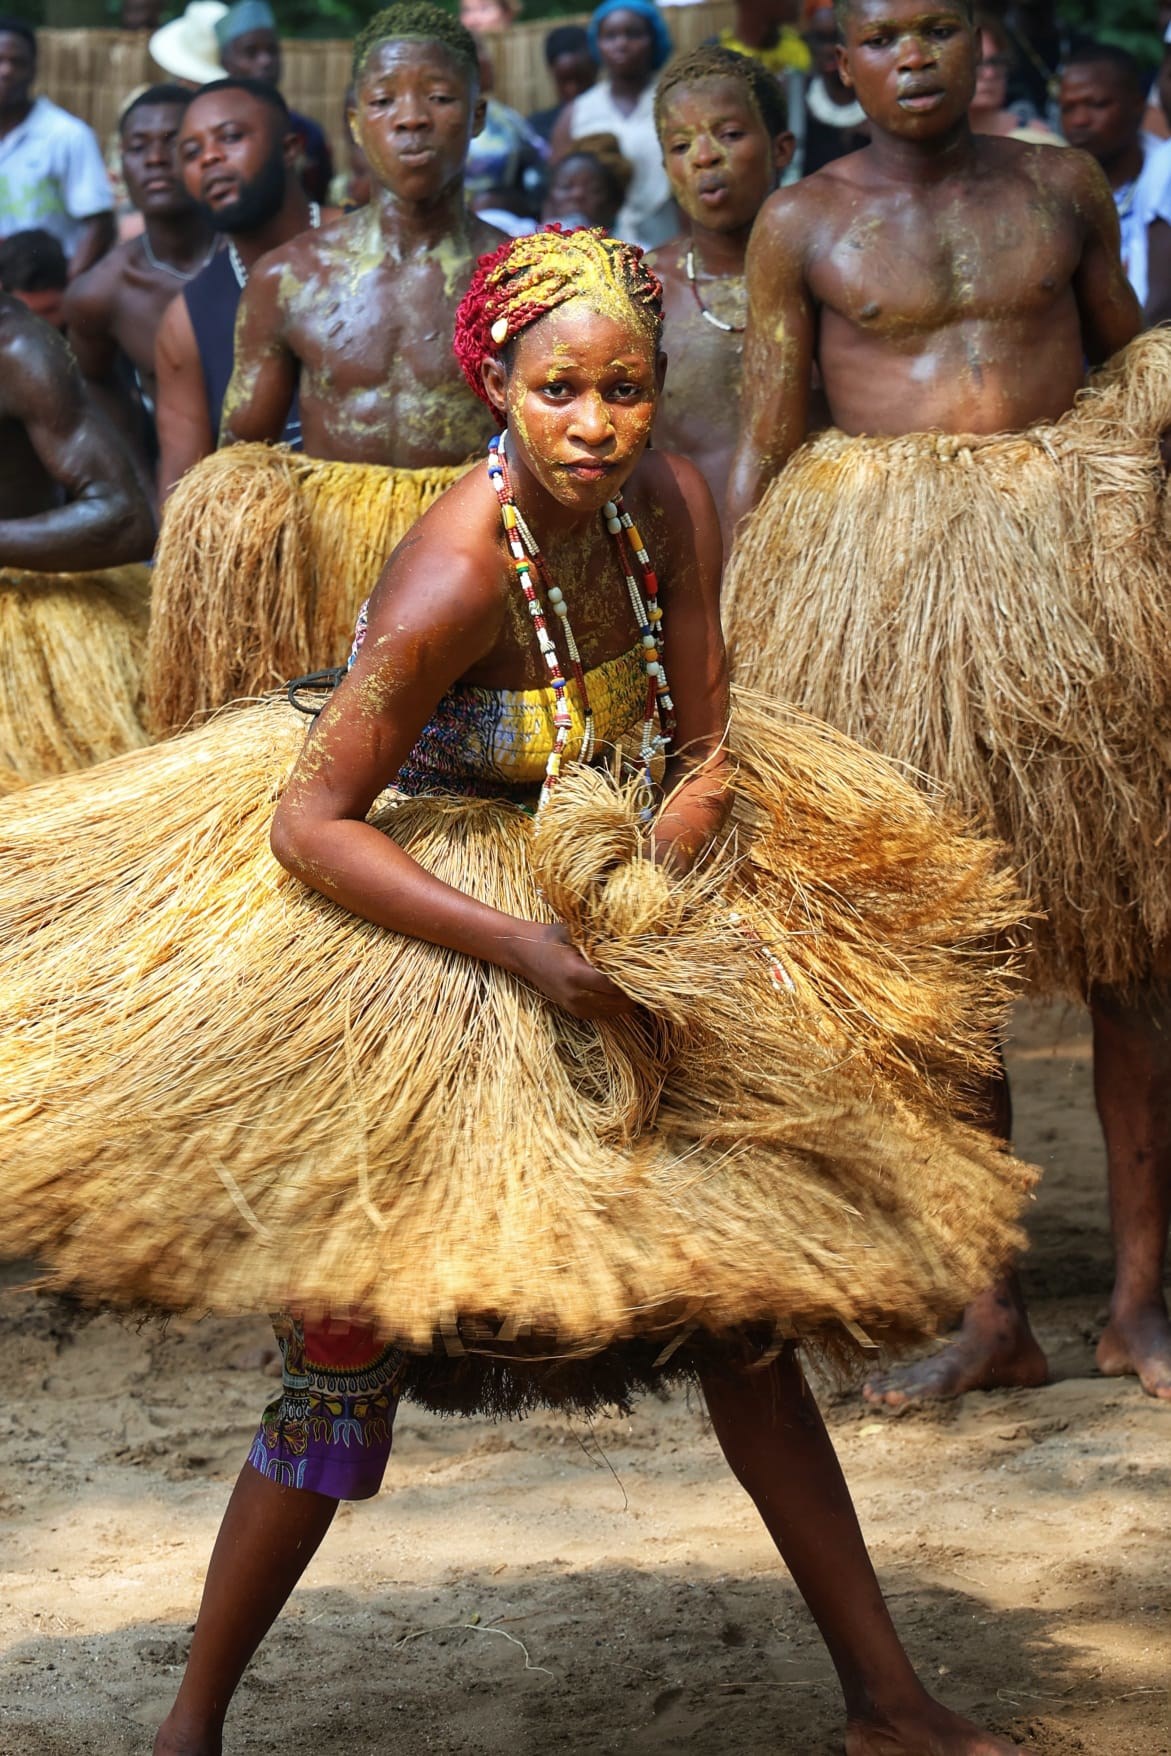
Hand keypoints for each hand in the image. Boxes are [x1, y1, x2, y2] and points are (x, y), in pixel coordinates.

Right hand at [513, 923, 636, 1019]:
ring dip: (627, 998)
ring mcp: (574, 1006)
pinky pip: (604, 1013)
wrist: (522, 952)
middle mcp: (576, 995)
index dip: (634, 977)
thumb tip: (631, 938)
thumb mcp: (574, 931)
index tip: (648, 967)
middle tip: (646, 975)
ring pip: (615, 1011)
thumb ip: (600, 937)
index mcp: (576, 974)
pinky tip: (619, 990)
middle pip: (619, 1001)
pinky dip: (615, 1004)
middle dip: (635, 989)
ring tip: (636, 982)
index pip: (616, 983)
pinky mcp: (574, 1011)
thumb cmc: (549, 936)